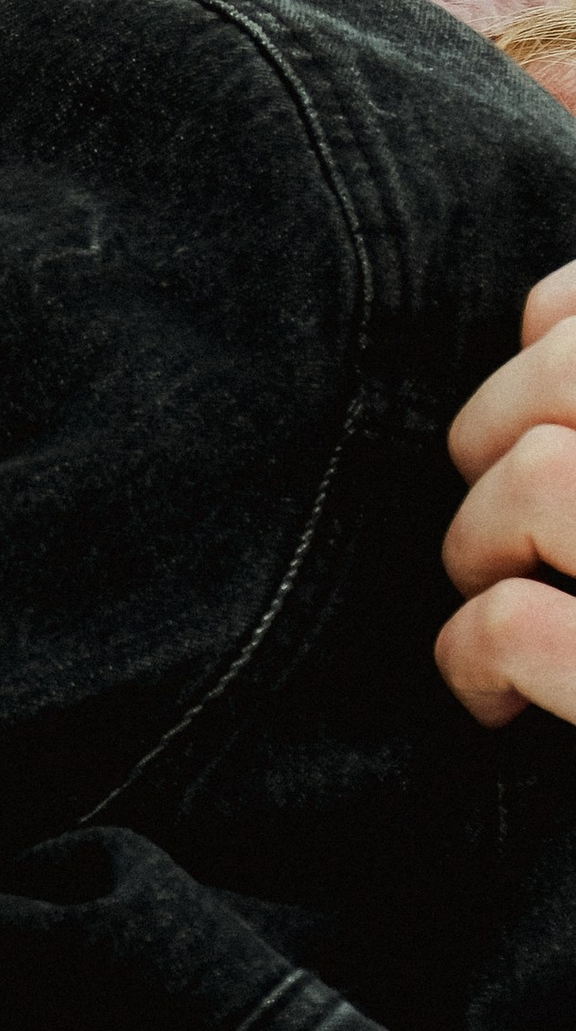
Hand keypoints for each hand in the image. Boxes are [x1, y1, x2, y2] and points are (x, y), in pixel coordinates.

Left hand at [437, 259, 575, 723]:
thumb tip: (554, 330)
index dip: (554, 338)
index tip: (539, 412)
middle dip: (492, 431)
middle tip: (498, 528)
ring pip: (540, 478)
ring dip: (477, 543)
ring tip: (490, 599)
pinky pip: (529, 626)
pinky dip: (476, 654)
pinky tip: (491, 701)